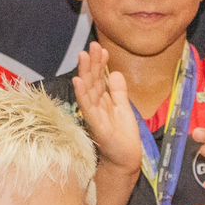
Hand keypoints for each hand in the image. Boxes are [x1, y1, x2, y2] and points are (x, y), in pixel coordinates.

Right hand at [71, 42, 142, 175]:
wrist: (125, 159)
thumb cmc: (123, 137)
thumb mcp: (123, 108)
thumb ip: (118, 91)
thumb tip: (116, 72)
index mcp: (102, 101)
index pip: (99, 78)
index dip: (100, 64)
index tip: (102, 49)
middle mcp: (95, 106)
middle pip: (92, 80)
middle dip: (92, 63)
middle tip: (91, 45)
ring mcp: (93, 115)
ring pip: (87, 90)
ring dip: (85, 73)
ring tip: (83, 56)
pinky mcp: (95, 125)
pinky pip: (87, 107)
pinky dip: (82, 94)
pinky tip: (78, 81)